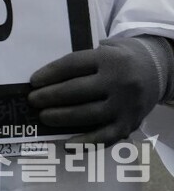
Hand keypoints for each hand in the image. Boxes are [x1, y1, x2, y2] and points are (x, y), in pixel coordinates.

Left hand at [28, 36, 168, 145]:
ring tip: (43, 117)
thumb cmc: (120, 58)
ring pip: (88, 115)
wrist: (156, 70)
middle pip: (77, 91)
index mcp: (108, 58)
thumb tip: (48, 77)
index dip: (51, 73)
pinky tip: (68, 143)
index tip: (33, 81)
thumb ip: (83, 60)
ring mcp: (124, 105)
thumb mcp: (105, 47)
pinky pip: (105, 137)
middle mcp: (118, 82)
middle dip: (51, 97)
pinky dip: (85, 142)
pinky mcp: (129, 125)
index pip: (73, 65)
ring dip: (62, 118)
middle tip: (33, 101)